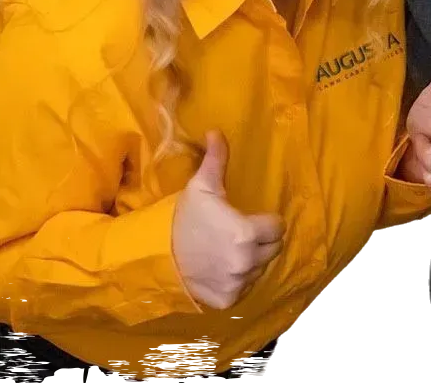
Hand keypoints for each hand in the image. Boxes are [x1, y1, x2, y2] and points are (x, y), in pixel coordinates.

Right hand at [172, 131, 284, 309]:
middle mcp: (248, 262)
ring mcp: (239, 284)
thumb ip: (216, 160)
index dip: (265, 221)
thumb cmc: (181, 219)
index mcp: (248, 233)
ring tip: (226, 250)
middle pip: (273, 248)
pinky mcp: (228, 300)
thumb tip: (217, 131)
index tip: (249, 219)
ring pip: (260, 269)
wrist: (152, 258)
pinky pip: (245, 288)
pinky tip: (219, 269)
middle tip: (238, 234)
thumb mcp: (200, 188)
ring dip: (250, 260)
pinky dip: (237, 280)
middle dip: (261, 240)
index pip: (278, 227)